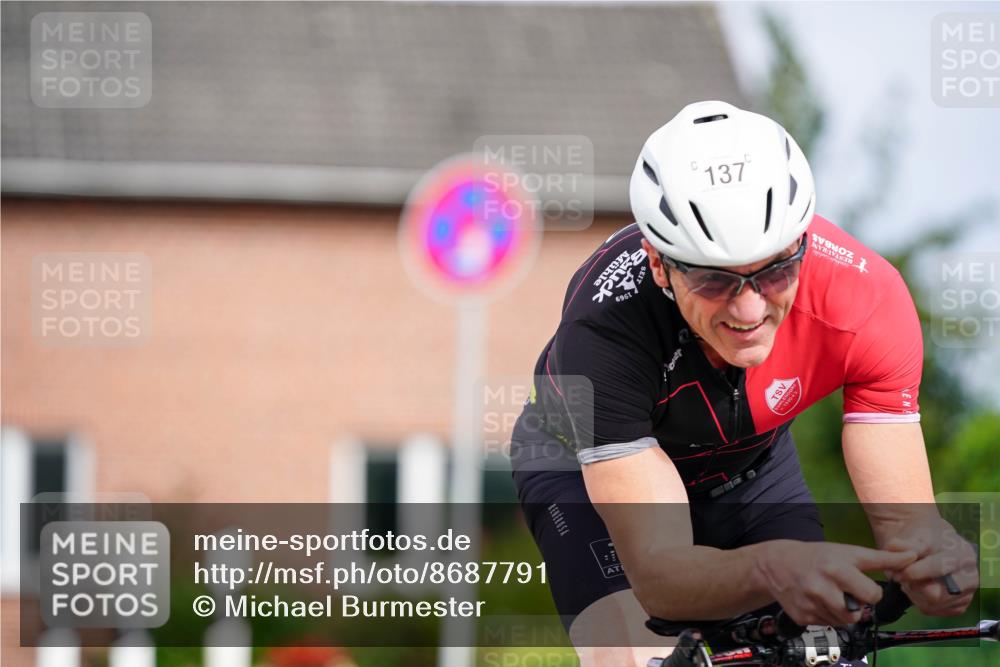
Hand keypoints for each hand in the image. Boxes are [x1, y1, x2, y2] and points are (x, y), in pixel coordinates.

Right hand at [755, 540, 916, 626]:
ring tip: (832, 595)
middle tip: (848, 593)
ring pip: (843, 622)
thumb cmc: (818, 556)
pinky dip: (827, 615)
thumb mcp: (848, 552)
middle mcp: (822, 588)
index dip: (871, 592)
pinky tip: (818, 600)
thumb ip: (881, 559)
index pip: (872, 595)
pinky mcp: (803, 617)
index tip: (864, 586)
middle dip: (857, 605)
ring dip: (843, 612)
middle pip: (857, 614)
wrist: (777, 564)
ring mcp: (811, 604)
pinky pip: (827, 624)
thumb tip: (912, 556)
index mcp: (837, 570)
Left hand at [883, 517, 978, 616]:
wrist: (929, 544)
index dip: (914, 572)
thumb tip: (893, 546)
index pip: (938, 570)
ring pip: (931, 604)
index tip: (898, 570)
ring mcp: (967, 594)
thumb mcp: (914, 536)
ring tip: (908, 579)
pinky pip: (930, 610)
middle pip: (936, 594)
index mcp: (964, 555)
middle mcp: (971, 577)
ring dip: (913, 593)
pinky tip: (915, 587)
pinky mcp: (957, 606)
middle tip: (901, 576)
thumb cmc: (922, 538)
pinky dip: (917, 600)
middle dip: (913, 585)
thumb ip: (904, 544)